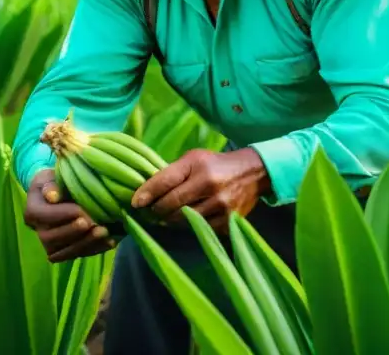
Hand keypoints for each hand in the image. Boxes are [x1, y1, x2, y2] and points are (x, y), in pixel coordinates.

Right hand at [23, 168, 114, 261]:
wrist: (58, 194)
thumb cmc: (55, 181)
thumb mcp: (50, 177)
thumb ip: (51, 185)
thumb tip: (53, 196)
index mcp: (32, 212)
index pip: (44, 216)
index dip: (62, 215)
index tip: (81, 210)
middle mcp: (38, 232)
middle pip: (51, 239)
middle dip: (74, 232)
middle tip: (94, 223)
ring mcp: (51, 244)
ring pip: (65, 252)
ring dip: (86, 243)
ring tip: (105, 232)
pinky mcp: (66, 251)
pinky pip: (78, 255)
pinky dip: (95, 249)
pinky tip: (110, 241)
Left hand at [131, 148, 270, 231]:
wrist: (253, 173)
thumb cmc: (216, 164)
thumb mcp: (193, 159)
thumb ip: (172, 173)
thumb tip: (145, 192)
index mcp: (198, 166)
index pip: (165, 181)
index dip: (147, 193)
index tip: (135, 203)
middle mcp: (209, 185)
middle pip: (171, 205)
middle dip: (156, 210)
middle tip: (150, 211)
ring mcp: (220, 205)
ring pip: (183, 220)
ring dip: (170, 220)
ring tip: (165, 216)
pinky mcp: (228, 221)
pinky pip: (199, 229)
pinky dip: (189, 226)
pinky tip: (187, 219)